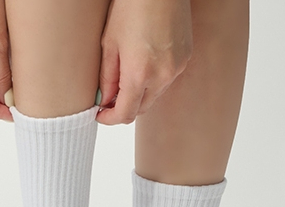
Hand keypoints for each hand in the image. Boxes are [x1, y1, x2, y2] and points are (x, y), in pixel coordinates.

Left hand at [96, 0, 192, 125]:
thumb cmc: (132, 6)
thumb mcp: (110, 44)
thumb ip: (107, 79)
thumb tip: (104, 101)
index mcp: (140, 74)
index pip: (125, 114)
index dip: (110, 119)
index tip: (100, 115)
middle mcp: (161, 77)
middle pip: (141, 108)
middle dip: (124, 107)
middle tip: (109, 98)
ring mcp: (176, 69)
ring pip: (154, 96)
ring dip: (139, 93)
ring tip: (126, 75)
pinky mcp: (184, 60)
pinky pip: (166, 80)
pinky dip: (153, 80)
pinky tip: (145, 61)